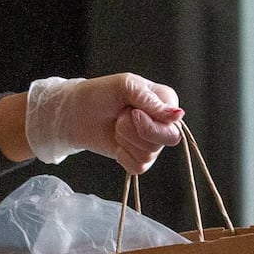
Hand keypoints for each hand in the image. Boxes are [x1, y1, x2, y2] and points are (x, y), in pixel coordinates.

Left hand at [25, 73, 184, 173]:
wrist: (76, 113)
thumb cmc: (100, 94)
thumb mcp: (125, 86)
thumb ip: (151, 100)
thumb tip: (177, 115)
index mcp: (165, 100)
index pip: (174, 122)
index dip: (151, 122)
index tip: (133, 111)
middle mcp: (162, 122)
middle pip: (168, 140)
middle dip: (138, 131)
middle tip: (121, 119)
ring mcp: (151, 141)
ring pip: (151, 154)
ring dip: (126, 140)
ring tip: (117, 126)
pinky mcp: (138, 157)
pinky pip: (140, 167)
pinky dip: (124, 156)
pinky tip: (117, 143)